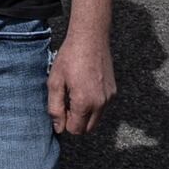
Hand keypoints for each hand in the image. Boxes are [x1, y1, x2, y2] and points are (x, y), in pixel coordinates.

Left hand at [47, 12, 114, 137]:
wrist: (90, 38)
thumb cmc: (70, 57)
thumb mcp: (55, 82)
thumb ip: (55, 108)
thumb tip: (59, 128)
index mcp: (84, 102)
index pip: (75, 130)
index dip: (65, 122)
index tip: (62, 107)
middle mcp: (100, 103)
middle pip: (87, 129)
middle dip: (76, 121)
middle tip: (68, 102)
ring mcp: (109, 97)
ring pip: (96, 119)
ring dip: (85, 114)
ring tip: (76, 93)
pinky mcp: (113, 91)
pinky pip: (102, 107)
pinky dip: (93, 105)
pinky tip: (85, 87)